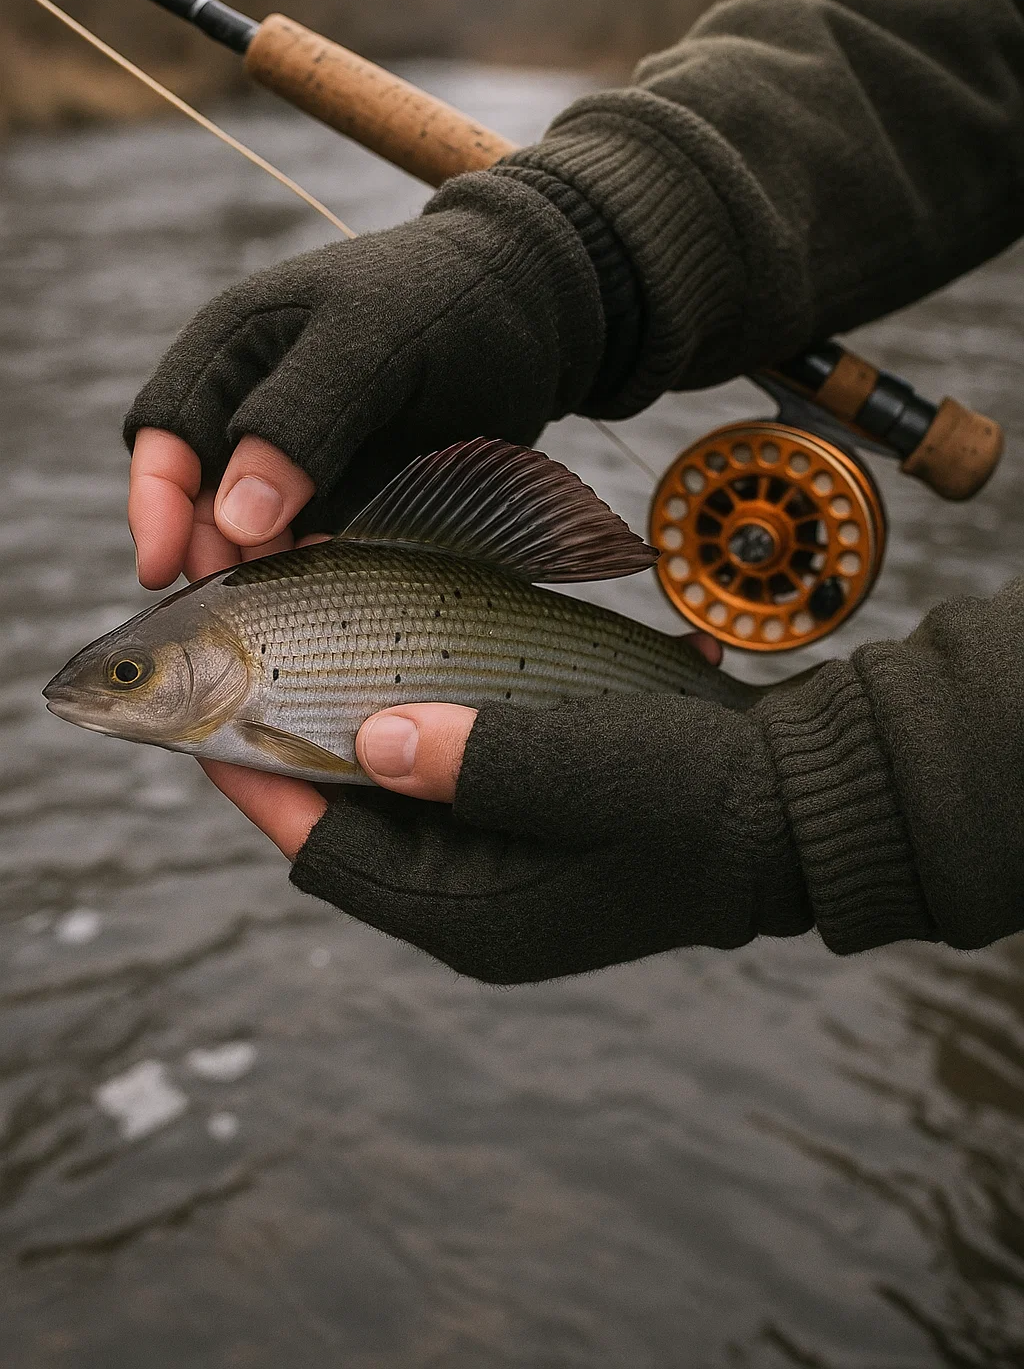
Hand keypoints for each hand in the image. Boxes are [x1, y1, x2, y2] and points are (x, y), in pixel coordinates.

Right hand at [124, 172, 604, 583]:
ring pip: (255, 534)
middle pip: (201, 499)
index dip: (157, 505)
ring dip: (268, 574)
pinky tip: (347, 587)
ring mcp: (302, 454)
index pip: (164, 434)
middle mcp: (254, 404)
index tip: (166, 570)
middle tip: (254, 606)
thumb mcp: (370, 343)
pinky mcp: (349, 492)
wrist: (537, 311)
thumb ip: (299, 420)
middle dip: (217, 553)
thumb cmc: (447, 302)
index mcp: (235, 347)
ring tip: (308, 603)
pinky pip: (315, 545)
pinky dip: (320, 572)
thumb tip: (236, 515)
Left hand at [275, 681, 808, 983]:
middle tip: (253, 670)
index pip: (327, 856)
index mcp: (473, 915)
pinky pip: (446, 775)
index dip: (262, 787)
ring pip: (393, 796)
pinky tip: (405, 664)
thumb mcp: (588, 773)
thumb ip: (475, 758)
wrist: (804, 807)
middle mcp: (475, 901)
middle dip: (300, 745)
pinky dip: (418, 721)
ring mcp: (504, 867)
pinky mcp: (532, 827)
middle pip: (348, 826)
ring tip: (312, 651)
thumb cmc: (702, 800)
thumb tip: (366, 735)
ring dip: (355, 724)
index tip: (209, 724)